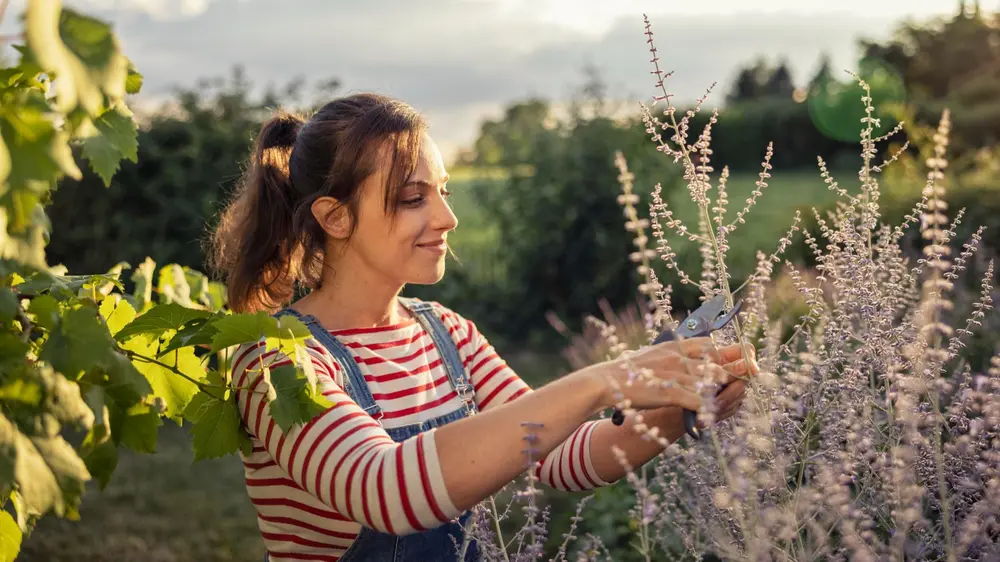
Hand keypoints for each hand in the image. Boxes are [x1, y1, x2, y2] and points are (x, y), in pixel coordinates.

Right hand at [584, 337, 754, 413]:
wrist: (604, 381)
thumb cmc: (626, 372)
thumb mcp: (652, 356)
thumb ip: (671, 356)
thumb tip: (686, 358)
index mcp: (673, 346)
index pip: (708, 345)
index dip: (722, 355)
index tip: (731, 363)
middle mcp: (677, 356)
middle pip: (714, 364)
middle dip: (730, 374)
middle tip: (742, 382)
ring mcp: (674, 374)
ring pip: (709, 382)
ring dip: (720, 393)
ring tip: (725, 402)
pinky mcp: (669, 391)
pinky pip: (696, 401)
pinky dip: (706, 410)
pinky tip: (709, 417)